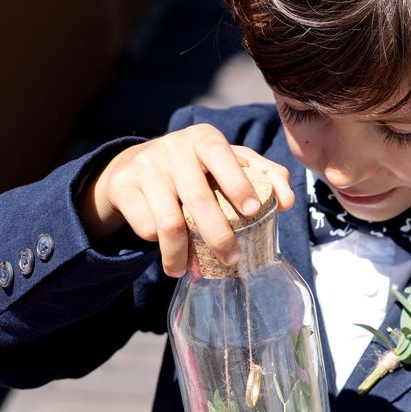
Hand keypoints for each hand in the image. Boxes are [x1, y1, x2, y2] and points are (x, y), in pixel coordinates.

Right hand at [78, 123, 294, 276]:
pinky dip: (161, 246)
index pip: (221, 156)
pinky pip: (146, 228)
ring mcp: (146, 167)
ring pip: (169, 223)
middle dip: (218, 237)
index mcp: (204, 139)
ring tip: (192, 272)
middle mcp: (174, 149)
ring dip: (183, 255)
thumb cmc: (197, 168)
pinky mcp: (124, 186)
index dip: (237, 183)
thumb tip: (287, 202)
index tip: (252, 210)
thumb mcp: (228, 162)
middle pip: (198, 200)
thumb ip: (264, 175)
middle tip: (232, 261)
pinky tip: (170, 253)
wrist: (137, 164)